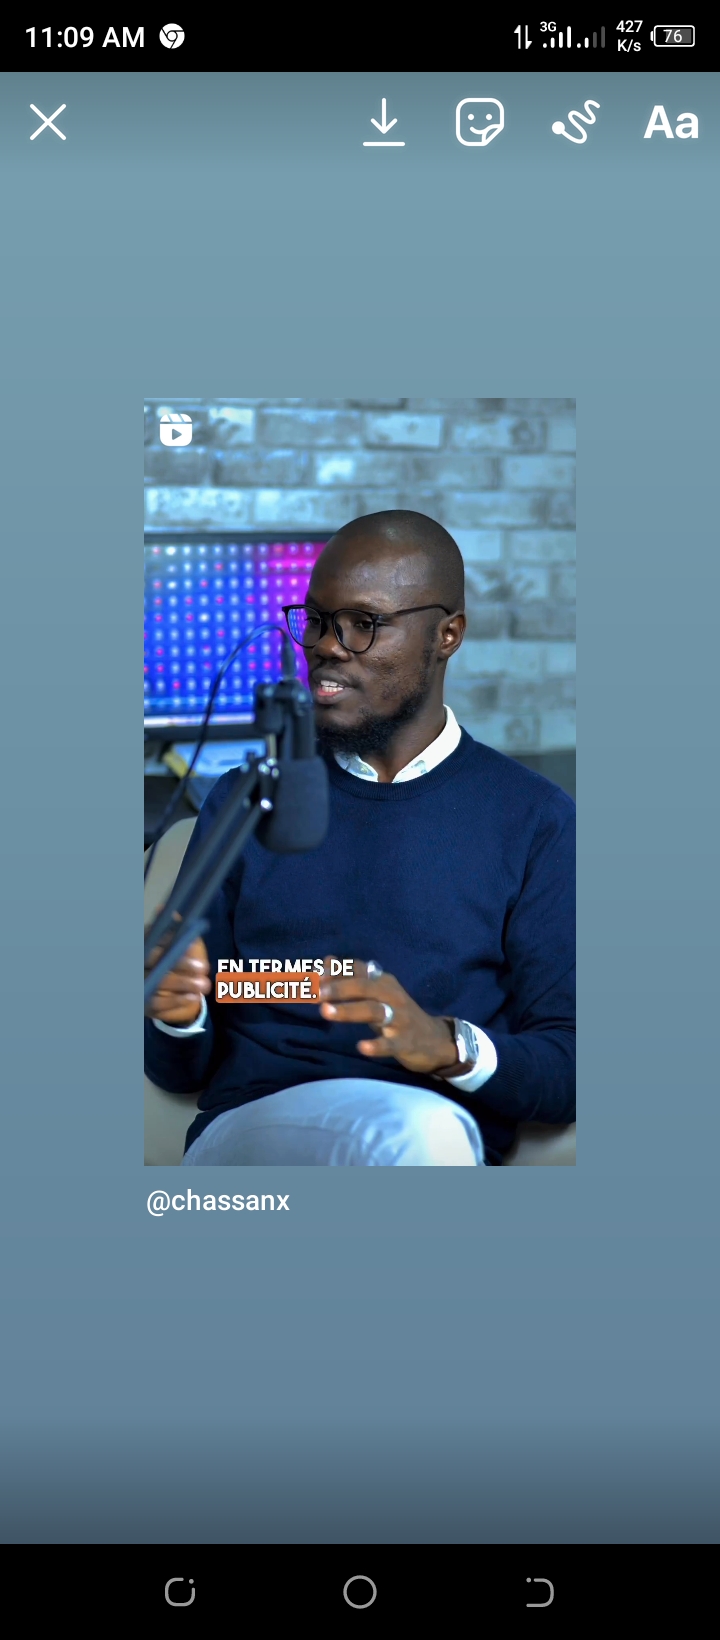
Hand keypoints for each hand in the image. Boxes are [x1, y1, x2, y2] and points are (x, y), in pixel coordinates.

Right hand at [144, 910, 210, 1023]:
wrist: (169, 990)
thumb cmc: (174, 959)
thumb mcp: (177, 941)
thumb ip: (175, 927)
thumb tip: (165, 909)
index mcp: (143, 943)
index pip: (152, 938)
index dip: (170, 940)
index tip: (191, 943)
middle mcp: (137, 961)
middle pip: (154, 960)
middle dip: (180, 963)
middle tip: (203, 967)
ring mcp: (138, 983)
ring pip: (157, 982)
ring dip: (183, 984)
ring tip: (204, 985)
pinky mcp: (142, 1003)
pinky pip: (157, 1004)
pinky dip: (176, 1001)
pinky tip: (193, 997)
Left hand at [318, 957, 460, 1075]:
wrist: (435, 1040)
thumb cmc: (398, 1014)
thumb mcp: (377, 994)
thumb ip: (352, 979)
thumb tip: (326, 960)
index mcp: (384, 982)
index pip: (359, 970)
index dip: (337, 970)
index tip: (314, 973)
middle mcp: (392, 995)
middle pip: (365, 987)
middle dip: (339, 988)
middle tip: (316, 993)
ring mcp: (400, 1018)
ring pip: (374, 1011)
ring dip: (349, 1010)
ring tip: (326, 1012)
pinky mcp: (406, 1041)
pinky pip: (390, 1043)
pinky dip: (376, 1045)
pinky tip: (361, 1047)